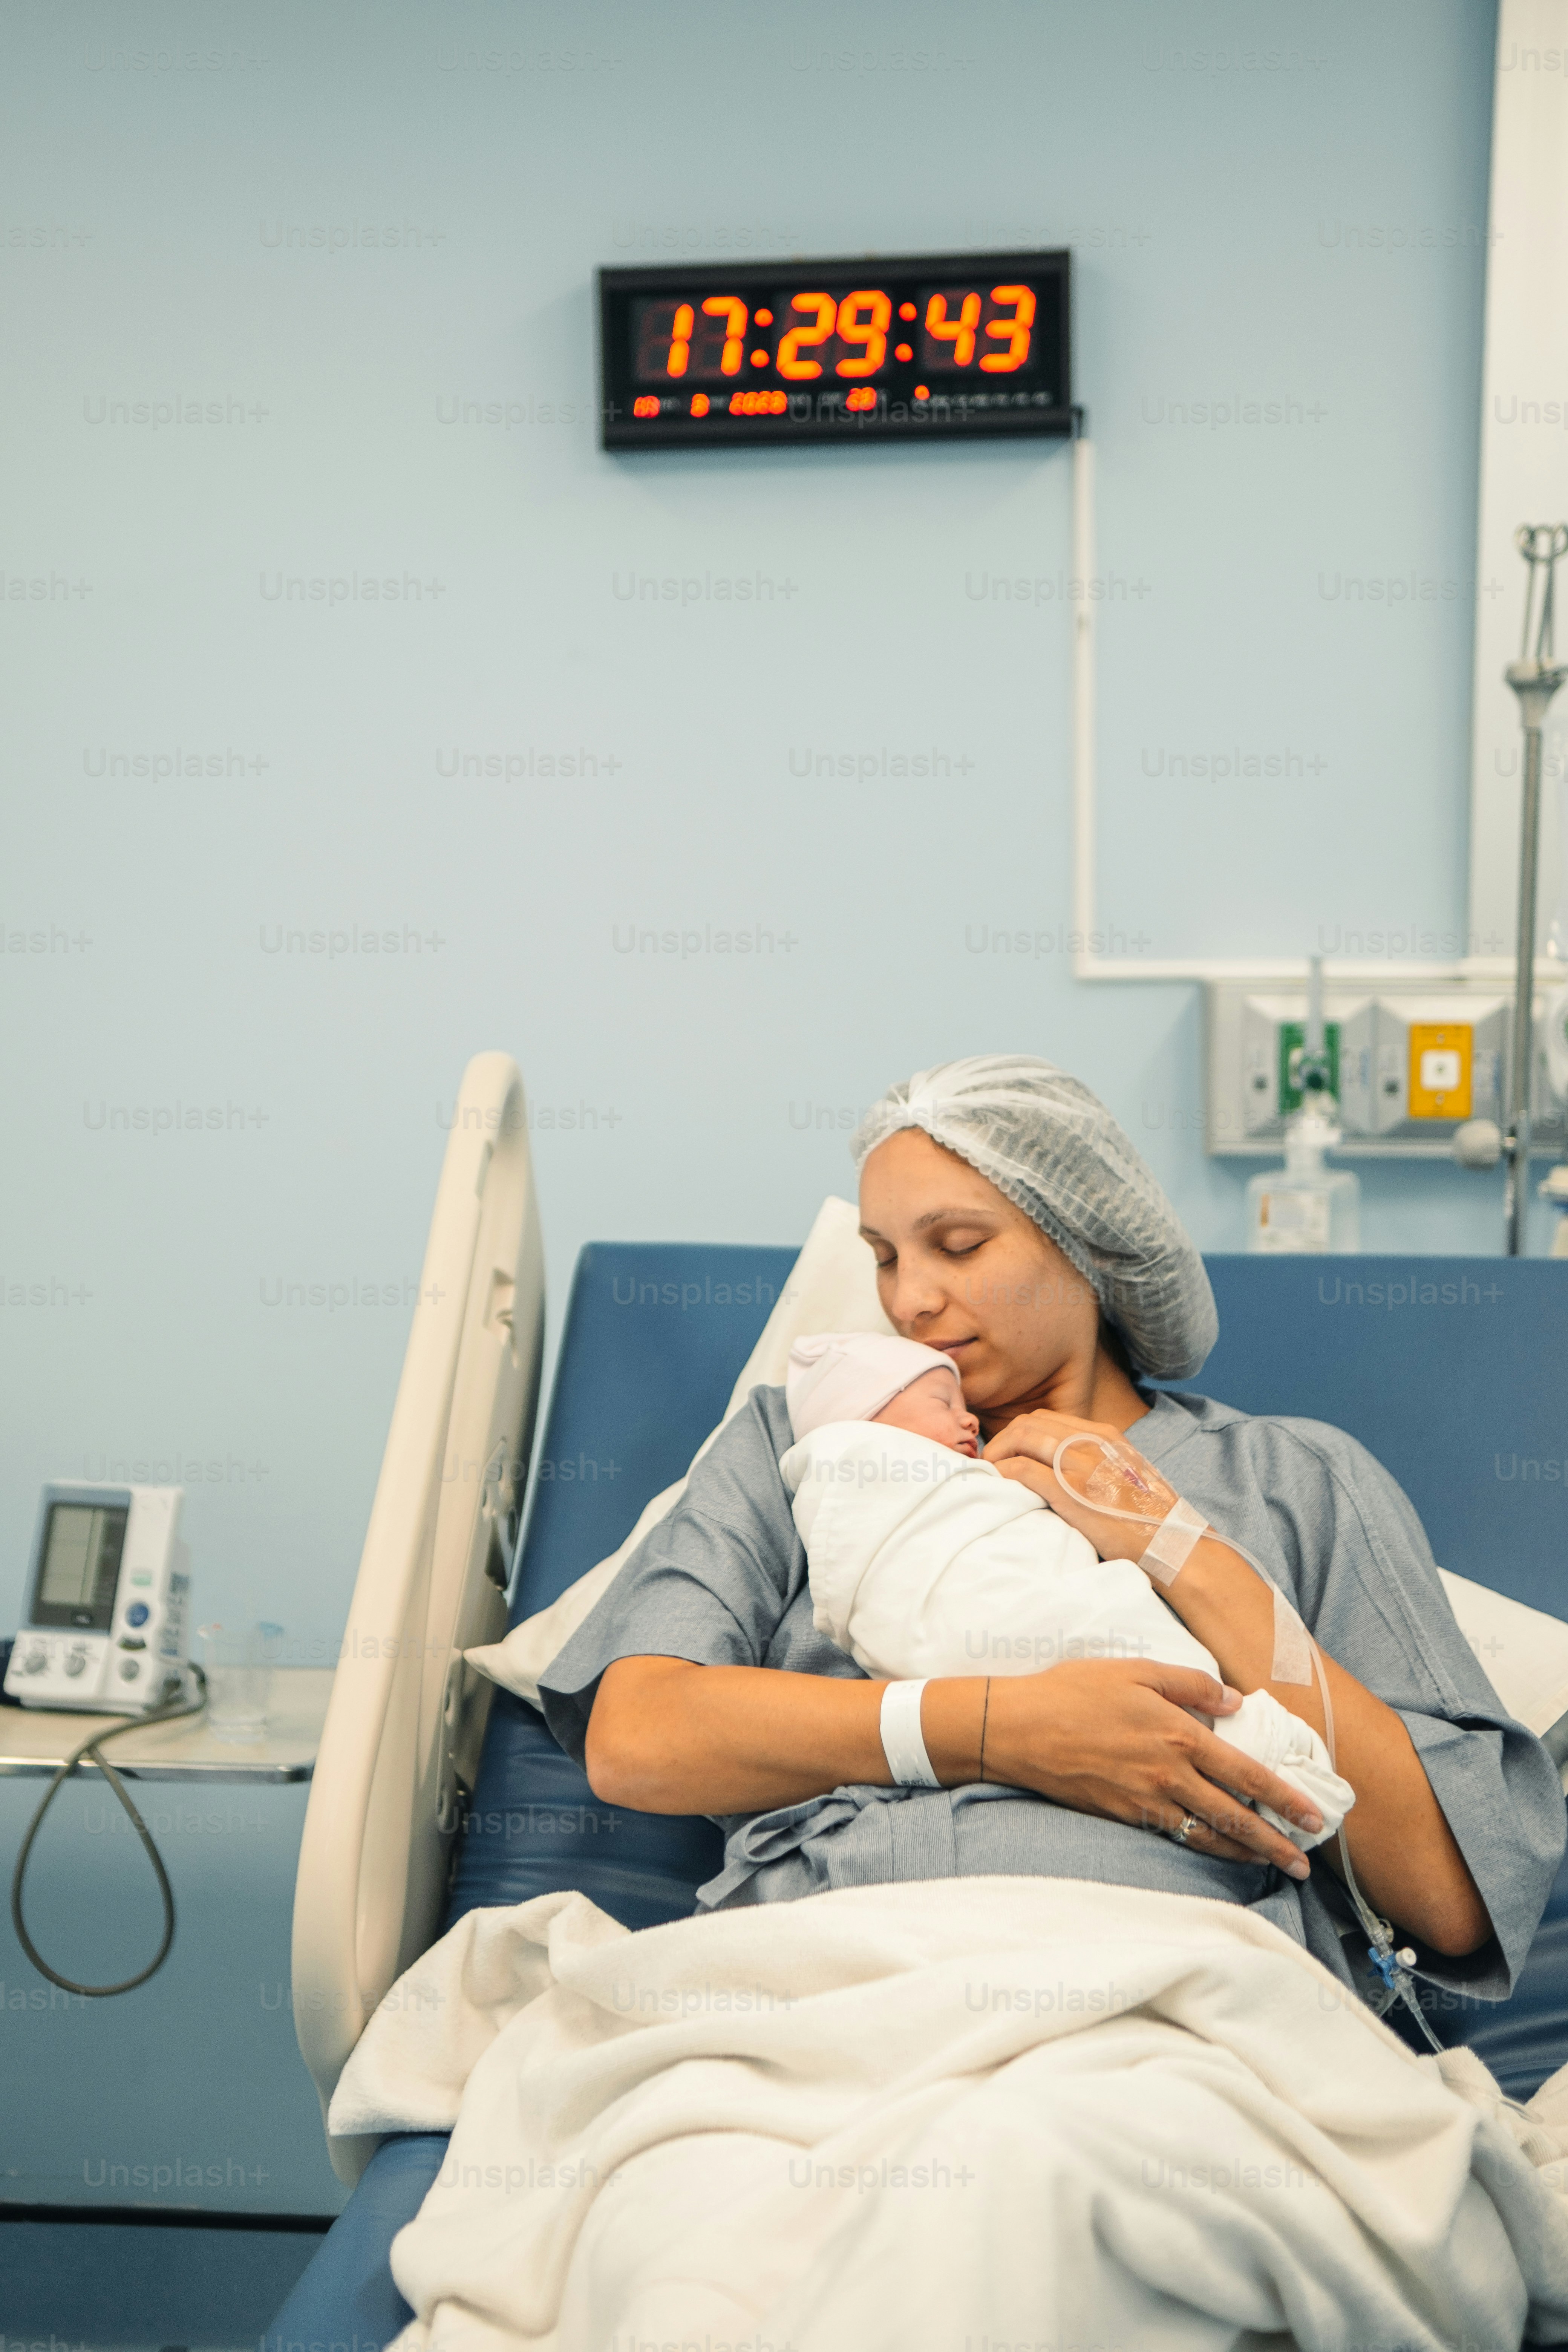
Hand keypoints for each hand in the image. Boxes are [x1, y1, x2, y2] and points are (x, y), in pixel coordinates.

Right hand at [978, 1657, 1320, 1877]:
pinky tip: (1217, 1849)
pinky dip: (1204, 1847)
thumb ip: (1190, 1683)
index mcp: (1179, 1735)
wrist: (1018, 1729)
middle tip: (1304, 1864)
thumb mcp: (1136, 1670)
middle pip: (1235, 1817)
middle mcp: (1169, 1775)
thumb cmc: (1074, 1691)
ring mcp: (1146, 1801)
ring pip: (1208, 1835)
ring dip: (1245, 1853)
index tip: (1312, 1817)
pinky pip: (1175, 1836)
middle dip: (1275, 1843)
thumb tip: (1233, 1699)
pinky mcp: (1124, 1815)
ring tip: (1272, 1864)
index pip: (1247, 1774)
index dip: (1284, 1799)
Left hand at [986, 1408, 1171, 1561]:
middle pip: (1029, 1423)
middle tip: (992, 1464)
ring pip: (1021, 1438)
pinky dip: (1003, 1474)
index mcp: (1106, 1435)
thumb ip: (1095, 1463)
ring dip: (998, 1454)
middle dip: (1003, 1440)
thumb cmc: (1150, 1519)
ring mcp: (1082, 1465)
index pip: (1046, 1419)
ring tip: (991, 1475)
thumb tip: (1060, 1469)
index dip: (1019, 1434)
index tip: (1008, 1453)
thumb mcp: (1125, 1475)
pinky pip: (1022, 1470)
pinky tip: (999, 1486)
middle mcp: (1092, 1442)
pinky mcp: (1071, 1491)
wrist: (1175, 1545)